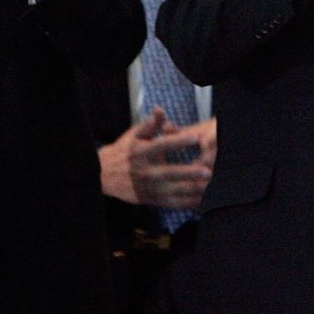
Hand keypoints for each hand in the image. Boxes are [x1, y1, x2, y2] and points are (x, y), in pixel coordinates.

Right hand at [99, 108, 214, 208]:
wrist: (103, 176)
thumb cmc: (123, 151)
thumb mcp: (134, 135)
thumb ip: (151, 123)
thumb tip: (161, 110)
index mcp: (141, 153)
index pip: (161, 146)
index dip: (178, 141)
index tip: (196, 138)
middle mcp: (145, 172)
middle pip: (170, 173)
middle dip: (189, 172)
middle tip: (207, 170)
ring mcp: (149, 188)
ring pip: (174, 191)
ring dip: (194, 189)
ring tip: (210, 185)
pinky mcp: (152, 201)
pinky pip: (174, 204)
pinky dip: (189, 202)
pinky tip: (203, 198)